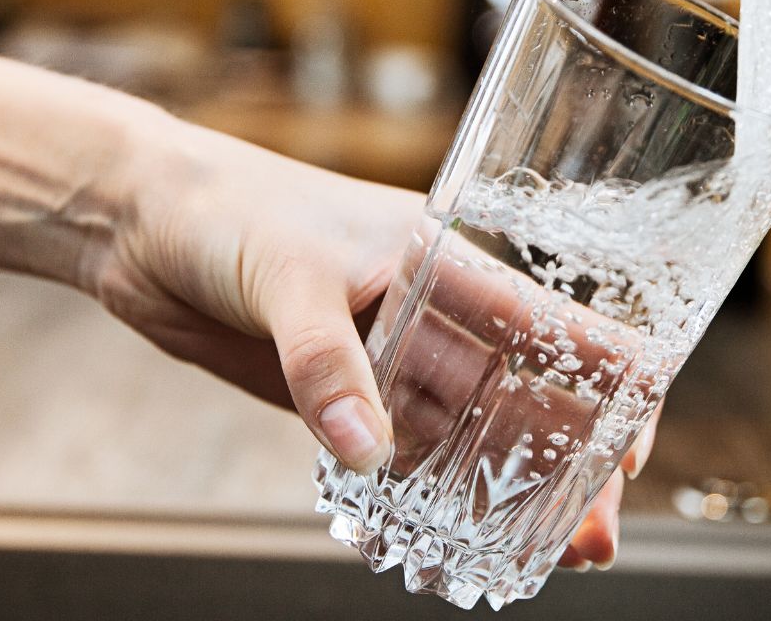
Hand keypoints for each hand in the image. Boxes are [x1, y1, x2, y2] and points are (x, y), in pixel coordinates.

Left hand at [82, 117, 652, 567]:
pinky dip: (416, 501)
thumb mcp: (287, 275)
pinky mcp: (336, 395)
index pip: (556, 325)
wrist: (140, 220)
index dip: (609, 386)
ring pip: (466, 438)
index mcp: (449, 261)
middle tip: (589, 541)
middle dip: (563, 470)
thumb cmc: (227, 209)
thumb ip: (326, 361)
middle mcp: (434, 314)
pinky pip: (393, 456)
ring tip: (535, 560)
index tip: (630, 451)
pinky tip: (436, 546)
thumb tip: (370, 451)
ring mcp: (388, 359)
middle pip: (523, 400)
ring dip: (499, 497)